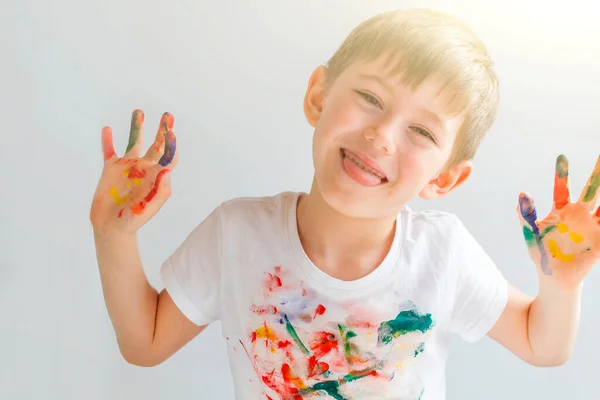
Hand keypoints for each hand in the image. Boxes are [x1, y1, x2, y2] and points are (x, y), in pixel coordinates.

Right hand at [90, 109, 176, 234]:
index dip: (172, 144)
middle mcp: (145, 168)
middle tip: (168, 115)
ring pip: (134, 142)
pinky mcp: (111, 169)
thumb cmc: (135, 219)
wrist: (112, 227)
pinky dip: (108, 140)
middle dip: (163, 130)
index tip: (171, 133)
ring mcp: (128, 167)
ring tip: (139, 111)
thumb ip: (161, 190)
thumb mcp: (150, 207)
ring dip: (137, 127)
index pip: (169, 156)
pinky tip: (108, 129)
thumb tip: (167, 171)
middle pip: (157, 144)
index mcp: (158, 176)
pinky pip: (110, 150)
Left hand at [518, 154, 599, 286]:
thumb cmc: (541, 254)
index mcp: (561, 211)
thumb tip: (521, 194)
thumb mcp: (530, 233)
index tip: (561, 156)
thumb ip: (526, 214)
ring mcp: (591, 226)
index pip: (562, 188)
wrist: (553, 278)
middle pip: (590, 190)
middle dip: (597, 174)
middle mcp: (579, 215)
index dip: (562, 173)